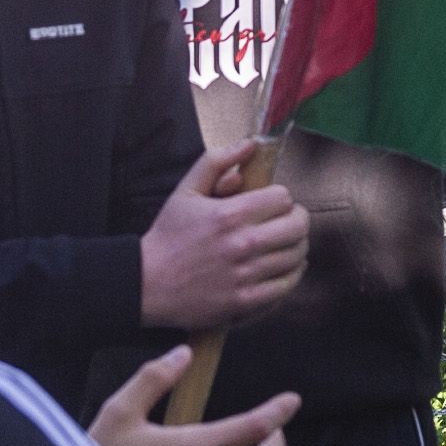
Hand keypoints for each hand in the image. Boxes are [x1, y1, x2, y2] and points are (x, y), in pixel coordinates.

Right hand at [138, 139, 306, 331]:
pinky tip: (284, 267)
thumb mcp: (186, 190)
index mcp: (230, 214)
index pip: (283, 198)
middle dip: (296, 220)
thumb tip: (250, 144)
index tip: (273, 203)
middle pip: (297, 226)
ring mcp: (246, 275)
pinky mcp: (246, 301)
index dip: (281, 198)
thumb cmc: (168, 235)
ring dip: (296, 247)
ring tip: (286, 244)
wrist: (147, 283)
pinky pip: (287, 285)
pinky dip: (292, 274)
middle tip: (288, 221)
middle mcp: (243, 244)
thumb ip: (217, 161)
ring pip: (296, 256)